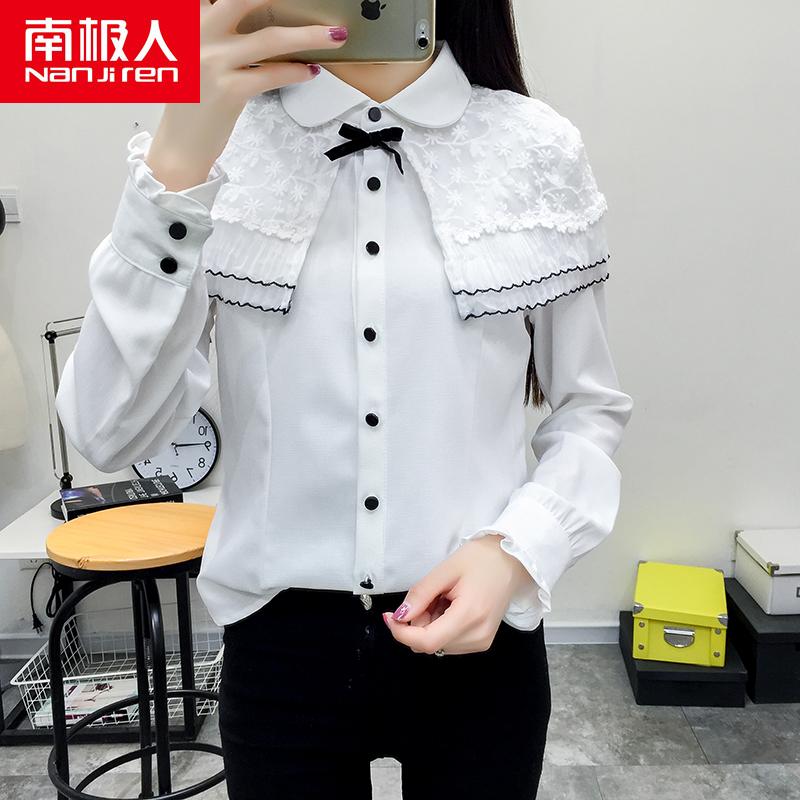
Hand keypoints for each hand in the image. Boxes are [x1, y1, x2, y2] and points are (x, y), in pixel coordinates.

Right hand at [146, 0, 350, 190]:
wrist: (179, 144)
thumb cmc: (193, 100)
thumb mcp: (194, 56)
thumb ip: (217, 34)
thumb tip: (263, 24)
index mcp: (189, 22)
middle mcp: (198, 36)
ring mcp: (213, 63)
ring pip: (269, 40)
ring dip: (308, 36)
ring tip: (334, 36)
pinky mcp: (229, 91)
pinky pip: (271, 75)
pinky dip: (296, 72)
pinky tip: (311, 72)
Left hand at [381, 533, 533, 654]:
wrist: (511, 560)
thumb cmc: (481, 559)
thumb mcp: (445, 570)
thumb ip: (420, 594)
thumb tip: (400, 616)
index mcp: (470, 615)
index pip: (427, 642)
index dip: (402, 633)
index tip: (389, 616)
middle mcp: (478, 635)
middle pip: (430, 644)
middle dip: (417, 623)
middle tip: (429, 594)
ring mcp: (482, 641)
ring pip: (437, 644)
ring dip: (429, 624)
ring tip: (444, 597)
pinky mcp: (482, 641)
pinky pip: (449, 641)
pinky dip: (441, 626)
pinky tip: (451, 606)